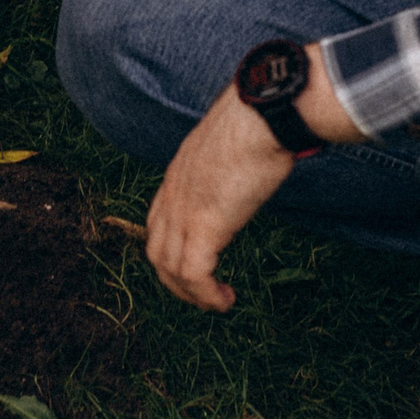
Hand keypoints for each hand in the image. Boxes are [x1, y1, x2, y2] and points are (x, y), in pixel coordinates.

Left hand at [144, 87, 299, 310]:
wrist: (263, 116)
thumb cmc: (259, 122)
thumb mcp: (234, 144)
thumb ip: (233, 160)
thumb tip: (259, 158)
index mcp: (178, 174)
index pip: (158, 220)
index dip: (172, 247)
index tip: (196, 261)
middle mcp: (173, 194)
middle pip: (156, 250)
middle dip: (174, 279)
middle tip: (203, 292)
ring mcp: (184, 211)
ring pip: (169, 268)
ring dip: (190, 294)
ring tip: (216, 302)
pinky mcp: (205, 226)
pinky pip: (194, 274)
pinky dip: (205, 295)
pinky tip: (225, 300)